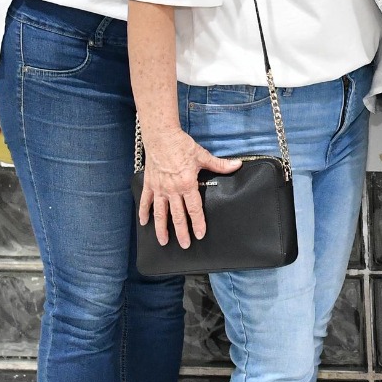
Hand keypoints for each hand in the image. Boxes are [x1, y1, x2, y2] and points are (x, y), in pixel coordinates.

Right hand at [137, 125, 236, 246]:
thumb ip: (220, 165)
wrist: (161, 136)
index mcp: (187, 185)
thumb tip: (237, 165)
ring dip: (162, 229)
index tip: (199, 235)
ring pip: (160, 213)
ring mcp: (159, 188)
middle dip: (181, 232)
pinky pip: (145, 201)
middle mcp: (172, 190)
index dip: (198, 223)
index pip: (194, 209)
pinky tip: (144, 222)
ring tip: (163, 241)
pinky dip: (144, 212)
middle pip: (177, 216)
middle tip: (184, 245)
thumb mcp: (203, 156)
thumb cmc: (182, 146)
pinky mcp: (149, 184)